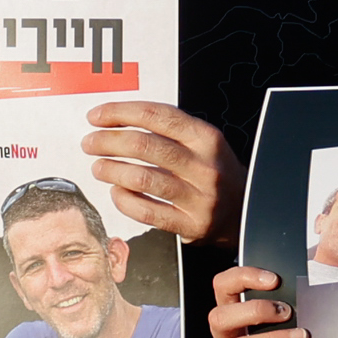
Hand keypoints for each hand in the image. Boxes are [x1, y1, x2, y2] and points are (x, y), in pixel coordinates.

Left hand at [80, 100, 236, 243]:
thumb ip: (167, 130)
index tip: (95, 116)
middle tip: (89, 143)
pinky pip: (146, 211)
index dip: (119, 112)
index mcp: (206, 139)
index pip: (156, 115)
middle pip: (144, 146)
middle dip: (107, 141)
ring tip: (98, 167)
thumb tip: (114, 118)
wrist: (247, 211)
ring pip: (142, 178)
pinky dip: (123, 200)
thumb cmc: (213, 172)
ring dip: (110, 170)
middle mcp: (205, 166)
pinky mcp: (192, 224)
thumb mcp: (202, 143)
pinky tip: (116, 192)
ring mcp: (200, 197)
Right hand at [208, 263, 303, 337]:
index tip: (274, 280)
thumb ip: (292, 295)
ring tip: (301, 337)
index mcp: (231, 314)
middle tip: (287, 312)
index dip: (243, 277)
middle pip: (219, 317)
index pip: (222, 286)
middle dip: (255, 311)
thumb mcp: (283, 318)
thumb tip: (321, 269)